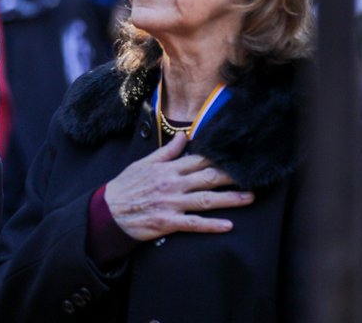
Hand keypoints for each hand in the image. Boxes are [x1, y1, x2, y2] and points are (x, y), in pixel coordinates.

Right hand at [103, 131, 254, 241]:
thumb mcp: (143, 163)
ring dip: (230, 199)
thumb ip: (166, 152)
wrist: (109, 211)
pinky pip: (194, 224)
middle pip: (208, 178)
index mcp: (167, 169)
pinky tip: (228, 225)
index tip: (236, 156)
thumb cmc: (126, 186)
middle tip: (252, 175)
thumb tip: (183, 136)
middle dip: (232, 176)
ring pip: (206, 200)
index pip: (198, 160)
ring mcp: (171, 203)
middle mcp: (172, 184)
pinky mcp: (168, 222)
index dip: (219, 158)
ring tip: (250, 197)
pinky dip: (212, 225)